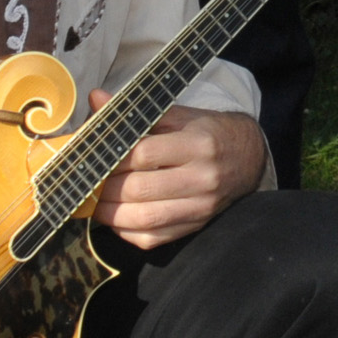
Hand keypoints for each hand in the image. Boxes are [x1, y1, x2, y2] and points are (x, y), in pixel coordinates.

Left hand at [86, 96, 266, 248]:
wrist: (248, 158)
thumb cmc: (207, 132)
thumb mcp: (179, 115)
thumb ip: (137, 112)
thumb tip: (96, 98)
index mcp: (198, 143)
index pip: (144, 154)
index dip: (113, 158)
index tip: (94, 157)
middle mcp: (202, 177)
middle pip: (141, 188)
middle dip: (106, 188)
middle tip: (89, 182)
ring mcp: (200, 206)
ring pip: (146, 218)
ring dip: (111, 215)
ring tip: (95, 203)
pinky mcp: (196, 225)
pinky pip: (154, 238)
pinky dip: (127, 232)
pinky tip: (116, 219)